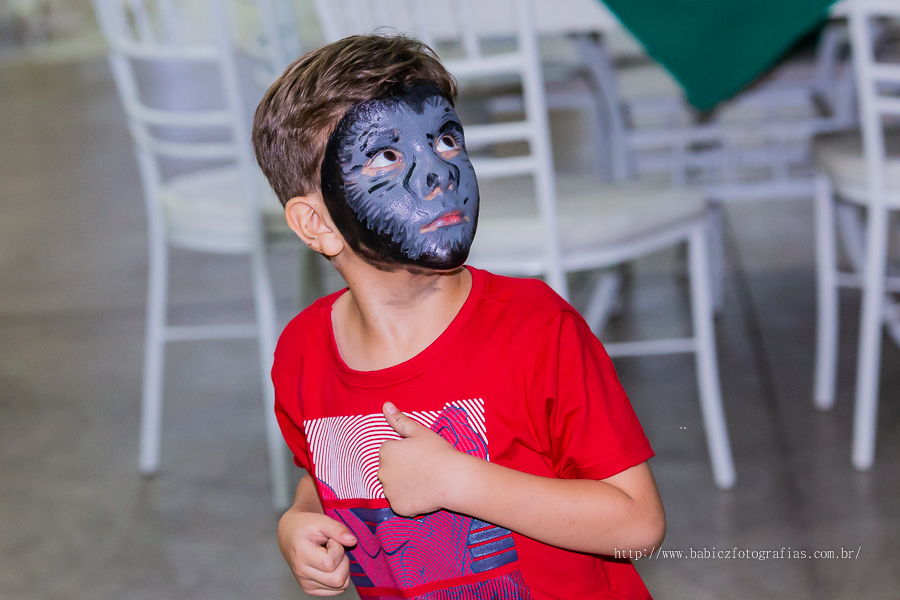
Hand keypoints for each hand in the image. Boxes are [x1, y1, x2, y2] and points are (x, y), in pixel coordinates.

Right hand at [277, 508, 357, 595]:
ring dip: (342, 569)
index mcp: (302, 556)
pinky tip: (330, 565)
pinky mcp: (310, 589)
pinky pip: (337, 590)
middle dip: (343, 561)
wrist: (290, 534)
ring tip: (331, 555)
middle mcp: (302, 574)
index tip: (330, 539)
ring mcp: (306, 584)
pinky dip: (339, 576)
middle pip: (338, 579)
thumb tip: (353, 541)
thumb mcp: (321, 521)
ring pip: (340, 586)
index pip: (330, 563)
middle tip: (334, 549)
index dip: (337, 548)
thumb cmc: (305, 526)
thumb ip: (338, 530)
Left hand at [378, 402, 460, 516]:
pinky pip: (400, 502)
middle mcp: (381, 472)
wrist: (454, 479)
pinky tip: (423, 494)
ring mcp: (389, 492)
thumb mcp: (420, 431)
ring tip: (424, 481)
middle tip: (423, 468)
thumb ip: (399, 420)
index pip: (390, 451)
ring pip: (394, 486)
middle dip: (402, 468)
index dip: (405, 452)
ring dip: (404, 485)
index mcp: (385, 451)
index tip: (420, 455)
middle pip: (389, 469)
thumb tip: (385, 405)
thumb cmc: (438, 452)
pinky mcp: (398, 507)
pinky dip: (409, 499)